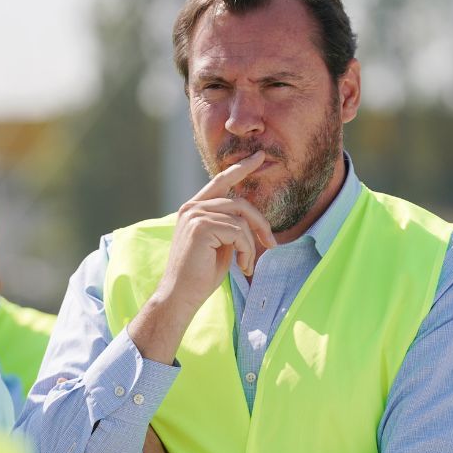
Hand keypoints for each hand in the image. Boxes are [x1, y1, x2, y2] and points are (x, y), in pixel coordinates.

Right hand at [162, 150, 276, 308]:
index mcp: (193, 209)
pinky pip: (239, 232)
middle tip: (272, 244)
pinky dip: (247, 251)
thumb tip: (249, 218)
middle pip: (240, 202)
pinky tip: (242, 267)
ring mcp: (195, 215)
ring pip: (241, 219)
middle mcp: (192, 208)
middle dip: (261, 223)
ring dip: (251, 245)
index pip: (220, 181)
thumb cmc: (199, 276)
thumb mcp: (219, 245)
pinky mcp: (201, 227)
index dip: (240, 168)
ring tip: (247, 265)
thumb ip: (229, 226)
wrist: (180, 296)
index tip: (258, 157)